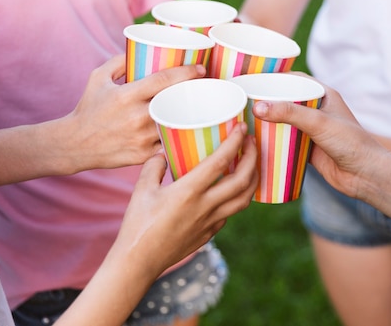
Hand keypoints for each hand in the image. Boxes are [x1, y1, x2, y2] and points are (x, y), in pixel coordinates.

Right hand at [54, 123, 257, 325]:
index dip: (235, 142)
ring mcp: (210, 222)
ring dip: (253, 179)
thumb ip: (153, 166)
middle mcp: (205, 206)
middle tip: (252, 141)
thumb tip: (162, 154)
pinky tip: (232, 190)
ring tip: (251, 164)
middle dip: (253, 157)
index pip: (220, 162)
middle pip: (242, 180)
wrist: (138, 261)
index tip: (242, 128)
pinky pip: (231, 213)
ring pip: (244, 199)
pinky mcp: (209, 233)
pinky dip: (238, 198)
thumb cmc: (137, 225)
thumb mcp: (141, 189)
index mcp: (188, 191)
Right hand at [61, 55, 205, 172]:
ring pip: (176, 125)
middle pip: (175, 102)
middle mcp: (136, 117)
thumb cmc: (88, 108)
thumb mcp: (98, 78)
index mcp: (127, 95)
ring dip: (190, 117)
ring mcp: (141, 138)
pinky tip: (190, 132)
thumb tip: (142, 46)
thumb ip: (120, 60)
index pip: (164, 80)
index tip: (201, 69)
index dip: (187, 72)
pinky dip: (179, 138)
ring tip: (202, 109)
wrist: (74, 144)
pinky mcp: (143, 155)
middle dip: (194, 94)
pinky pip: (169, 145)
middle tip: (205, 88)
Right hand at [253, 81, 385, 199]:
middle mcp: (317, 110)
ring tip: (243, 120)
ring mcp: (312, 130)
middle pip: (285, 100)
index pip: (295, 79)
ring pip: (284, 122)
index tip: (252, 79)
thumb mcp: (319, 123)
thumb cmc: (350, 143)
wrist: (365, 176)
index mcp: (324, 95)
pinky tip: (256, 142)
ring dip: (267, 122)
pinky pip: (286, 142)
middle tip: (241, 101)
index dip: (274, 77)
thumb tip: (258, 107)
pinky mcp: (308, 148)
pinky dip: (273, 141)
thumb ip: (289, 113)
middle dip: (266, 101)